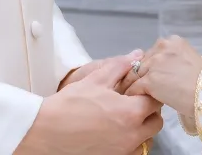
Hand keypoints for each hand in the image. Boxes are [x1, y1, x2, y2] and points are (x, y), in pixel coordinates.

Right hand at [14, 56, 163, 154]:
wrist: (46, 131)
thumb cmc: (68, 106)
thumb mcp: (95, 80)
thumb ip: (119, 66)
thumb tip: (134, 56)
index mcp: (130, 113)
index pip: (155, 101)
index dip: (149, 92)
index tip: (141, 90)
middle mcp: (131, 135)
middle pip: (155, 122)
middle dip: (149, 111)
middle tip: (134, 103)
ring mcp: (123, 150)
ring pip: (146, 139)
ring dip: (141, 129)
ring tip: (123, 120)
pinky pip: (132, 151)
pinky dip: (129, 143)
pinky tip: (114, 133)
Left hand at [121, 36, 201, 118]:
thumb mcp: (190, 61)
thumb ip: (173, 60)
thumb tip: (162, 70)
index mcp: (173, 41)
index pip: (153, 53)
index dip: (150, 66)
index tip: (149, 76)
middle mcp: (162, 47)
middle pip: (142, 62)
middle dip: (140, 74)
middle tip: (137, 86)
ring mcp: (154, 63)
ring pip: (135, 74)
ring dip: (132, 84)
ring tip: (131, 94)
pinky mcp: (149, 80)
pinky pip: (134, 87)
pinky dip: (133, 94)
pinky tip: (134, 101)